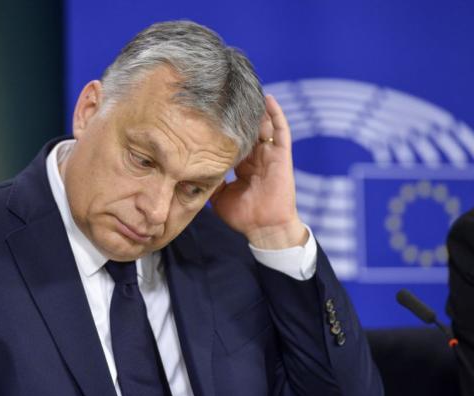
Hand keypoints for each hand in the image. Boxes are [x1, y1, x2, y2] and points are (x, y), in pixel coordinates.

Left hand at [210, 95, 307, 248]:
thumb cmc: (243, 216)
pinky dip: (276, 114)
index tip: (210, 111)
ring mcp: (270, 155)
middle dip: (239, 114)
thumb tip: (192, 166)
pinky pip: (281, 131)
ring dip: (255, 110)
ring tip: (244, 89)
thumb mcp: (219, 195)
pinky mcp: (282, 155)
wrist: (264, 228)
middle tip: (225, 93)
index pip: (234, 141)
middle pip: (248, 129)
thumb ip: (210, 179)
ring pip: (263, 126)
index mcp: (244, 167)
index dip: (224, 128)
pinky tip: (268, 99)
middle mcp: (257, 157)